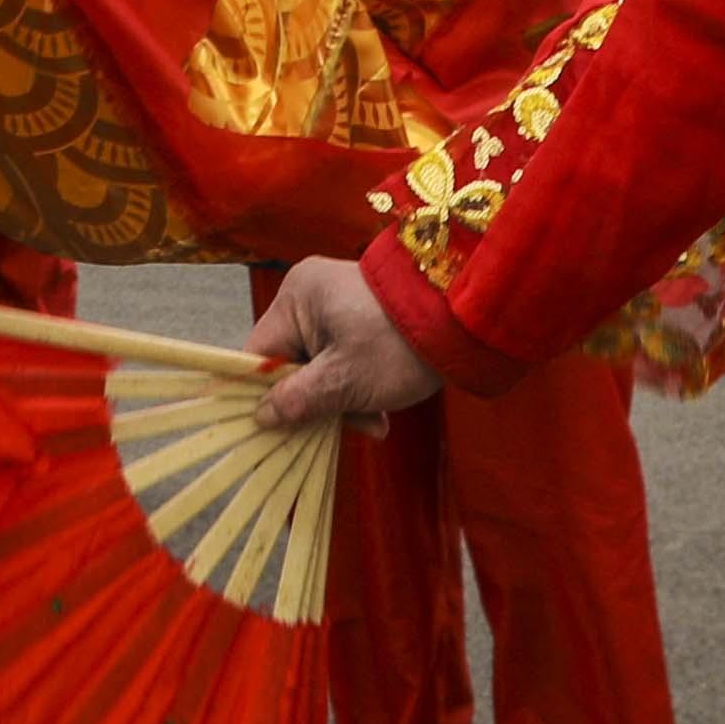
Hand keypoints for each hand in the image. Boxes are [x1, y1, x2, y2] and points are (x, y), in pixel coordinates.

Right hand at [251, 257, 437, 430]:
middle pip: (293, 363)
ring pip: (321, 366)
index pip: (260, 353)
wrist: (464, 324)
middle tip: (343, 428)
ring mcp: (340, 305)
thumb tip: (260, 416)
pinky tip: (380, 413)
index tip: (271, 429)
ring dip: (342, 401)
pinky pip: (345, 358)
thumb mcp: (343, 381)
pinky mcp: (364, 318)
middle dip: (316, 403)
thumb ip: (297, 401)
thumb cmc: (396, 346)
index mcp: (297, 297)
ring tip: (375, 423)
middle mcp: (312, 294)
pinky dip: (358, 386)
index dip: (263, 394)